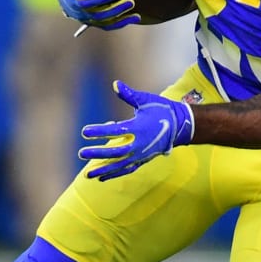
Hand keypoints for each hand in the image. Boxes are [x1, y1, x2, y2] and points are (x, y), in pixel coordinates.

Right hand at [57, 0, 139, 29]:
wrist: (69, 3)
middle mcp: (77, 3)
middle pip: (88, 3)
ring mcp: (88, 16)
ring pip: (101, 16)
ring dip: (116, 10)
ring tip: (131, 2)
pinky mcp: (98, 24)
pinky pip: (111, 25)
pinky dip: (123, 22)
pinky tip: (137, 16)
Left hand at [78, 81, 193, 179]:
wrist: (179, 126)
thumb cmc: (161, 109)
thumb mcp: (145, 100)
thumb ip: (129, 94)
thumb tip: (115, 84)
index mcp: (139, 128)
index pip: (115, 130)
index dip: (99, 131)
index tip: (84, 132)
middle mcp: (140, 144)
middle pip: (115, 152)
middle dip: (97, 153)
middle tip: (81, 153)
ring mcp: (141, 154)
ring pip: (120, 165)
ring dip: (103, 170)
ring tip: (87, 174)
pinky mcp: (143, 160)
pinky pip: (126, 169)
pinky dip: (114, 174)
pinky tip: (101, 177)